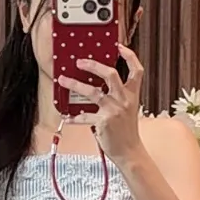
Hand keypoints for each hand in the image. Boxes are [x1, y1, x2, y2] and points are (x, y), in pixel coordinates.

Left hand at [59, 46, 144, 164]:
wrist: (129, 152)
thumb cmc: (127, 131)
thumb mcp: (128, 109)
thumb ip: (119, 96)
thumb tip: (100, 85)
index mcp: (132, 95)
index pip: (136, 70)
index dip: (129, 56)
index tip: (119, 47)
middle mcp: (124, 100)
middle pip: (110, 75)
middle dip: (94, 65)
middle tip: (79, 62)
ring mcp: (113, 111)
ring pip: (92, 92)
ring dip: (75, 84)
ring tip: (63, 80)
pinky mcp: (103, 122)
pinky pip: (84, 116)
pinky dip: (74, 117)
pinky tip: (67, 116)